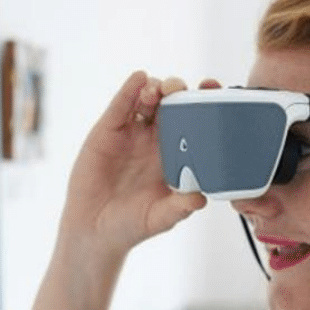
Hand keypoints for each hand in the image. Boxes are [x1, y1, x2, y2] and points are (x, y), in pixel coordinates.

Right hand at [60, 71, 220, 254]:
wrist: (95, 231)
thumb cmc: (132, 225)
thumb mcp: (160, 218)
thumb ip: (179, 208)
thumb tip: (200, 199)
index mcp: (175, 155)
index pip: (194, 122)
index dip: (204, 104)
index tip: (214, 92)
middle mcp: (155, 140)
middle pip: (171, 104)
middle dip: (179, 90)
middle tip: (183, 90)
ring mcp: (131, 133)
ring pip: (146, 99)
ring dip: (156, 87)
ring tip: (160, 90)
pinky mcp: (108, 131)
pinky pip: (120, 106)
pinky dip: (129, 90)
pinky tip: (139, 79)